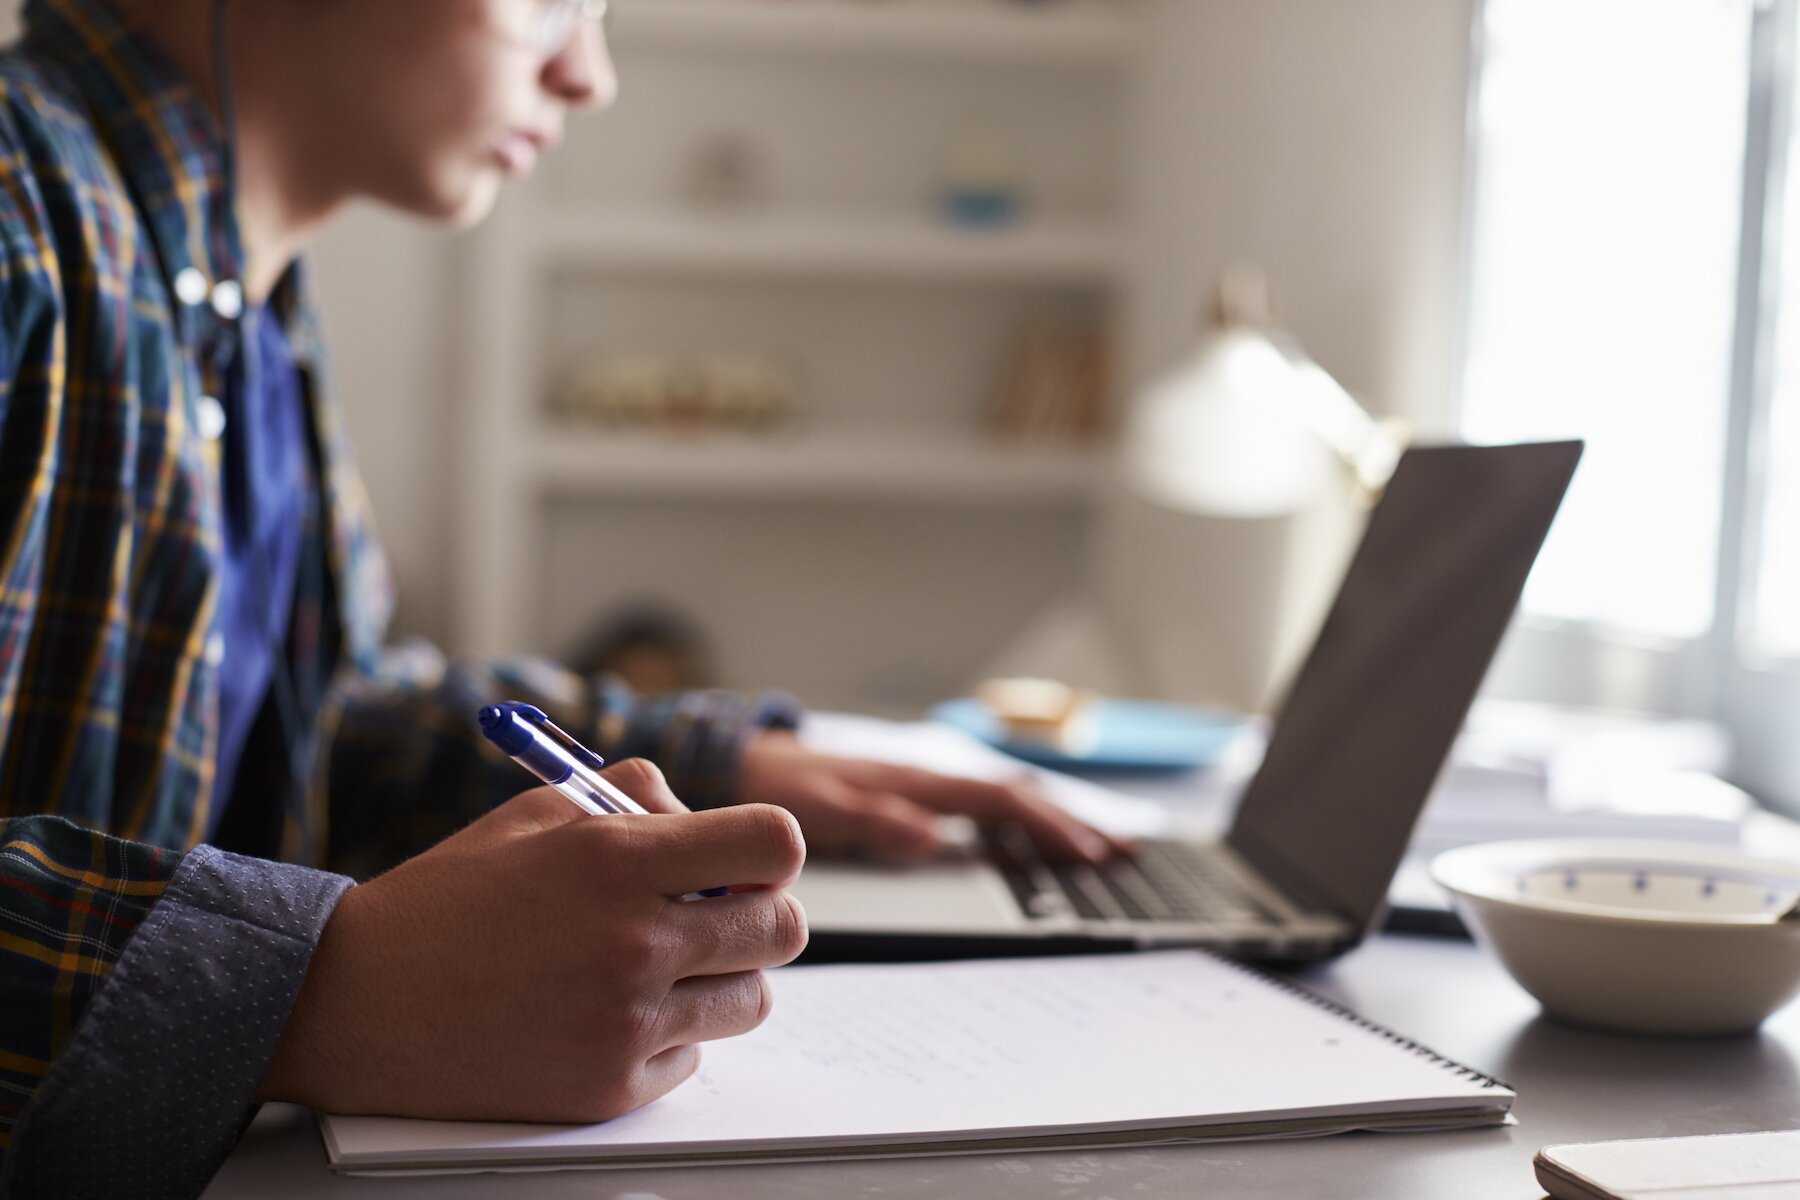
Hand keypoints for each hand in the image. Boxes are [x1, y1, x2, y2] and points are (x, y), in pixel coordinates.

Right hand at [260, 760, 808, 1122]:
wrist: (354, 1004)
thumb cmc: (447, 901)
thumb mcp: (537, 811)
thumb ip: (635, 797)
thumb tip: (707, 819)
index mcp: (617, 858)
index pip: (774, 844)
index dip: (770, 850)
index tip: (745, 859)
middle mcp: (633, 940)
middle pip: (784, 928)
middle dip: (760, 913)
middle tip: (715, 913)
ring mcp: (625, 1022)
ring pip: (753, 998)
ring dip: (723, 978)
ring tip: (661, 965)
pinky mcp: (609, 1089)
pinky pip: (695, 1057)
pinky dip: (670, 1036)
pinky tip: (609, 1015)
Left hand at [737, 731, 1131, 865]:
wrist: (743, 764)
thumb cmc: (777, 790)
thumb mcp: (818, 810)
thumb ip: (875, 822)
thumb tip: (933, 838)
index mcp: (912, 781)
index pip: (997, 800)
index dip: (1047, 826)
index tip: (1087, 854)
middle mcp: (924, 777)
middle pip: (1014, 795)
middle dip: (1070, 821)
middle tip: (1122, 853)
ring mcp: (920, 784)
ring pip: (1001, 798)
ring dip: (1051, 820)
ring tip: (1098, 846)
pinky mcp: (910, 795)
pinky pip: (977, 806)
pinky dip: (1017, 820)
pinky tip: (1031, 838)